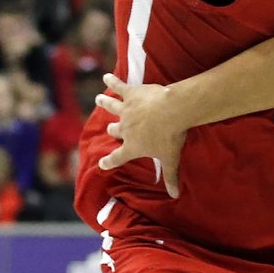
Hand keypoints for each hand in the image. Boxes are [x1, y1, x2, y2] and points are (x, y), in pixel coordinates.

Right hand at [96, 73, 185, 197]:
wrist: (172, 112)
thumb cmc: (171, 138)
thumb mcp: (172, 160)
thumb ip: (171, 178)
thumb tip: (175, 196)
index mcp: (132, 146)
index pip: (117, 158)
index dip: (109, 162)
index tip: (103, 164)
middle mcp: (125, 129)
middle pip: (114, 130)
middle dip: (112, 130)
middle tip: (111, 129)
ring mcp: (126, 111)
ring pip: (111, 107)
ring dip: (105, 103)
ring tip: (98, 99)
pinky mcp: (131, 94)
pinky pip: (119, 86)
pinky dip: (112, 81)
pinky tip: (107, 77)